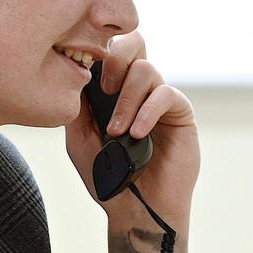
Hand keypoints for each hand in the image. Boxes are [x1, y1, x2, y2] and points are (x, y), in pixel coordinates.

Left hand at [62, 30, 201, 252]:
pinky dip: (147, 111)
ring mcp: (159, 99)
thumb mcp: (79, 140)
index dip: (97, 52)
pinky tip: (137, 134)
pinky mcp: (180, 113)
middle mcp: (137, 89)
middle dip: (116, 59)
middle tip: (104, 89)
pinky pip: (166, 94)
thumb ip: (76, 107)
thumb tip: (73, 73)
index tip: (82, 76)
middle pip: (134, 43)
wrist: (135, 210)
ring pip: (146, 69)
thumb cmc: (107, 178)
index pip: (109, 51)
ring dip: (127, 99)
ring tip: (117, 131)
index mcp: (113, 90)